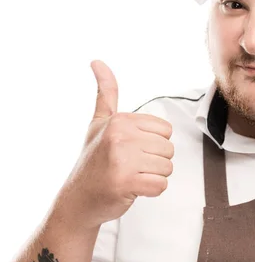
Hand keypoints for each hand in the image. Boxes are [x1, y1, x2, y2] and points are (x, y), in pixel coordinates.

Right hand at [55, 60, 173, 230]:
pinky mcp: (126, 182)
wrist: (78, 200)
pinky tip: (132, 188)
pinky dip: (150, 191)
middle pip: (169, 149)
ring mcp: (122, 160)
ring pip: (167, 168)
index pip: (165, 131)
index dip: (152, 143)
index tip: (131, 149)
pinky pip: (161, 186)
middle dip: (153, 161)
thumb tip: (97, 61)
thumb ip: (106, 92)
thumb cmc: (93, 161)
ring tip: (130, 175)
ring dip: (152, 176)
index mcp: (120, 121)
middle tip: (130, 165)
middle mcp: (121, 137)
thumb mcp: (98, 122)